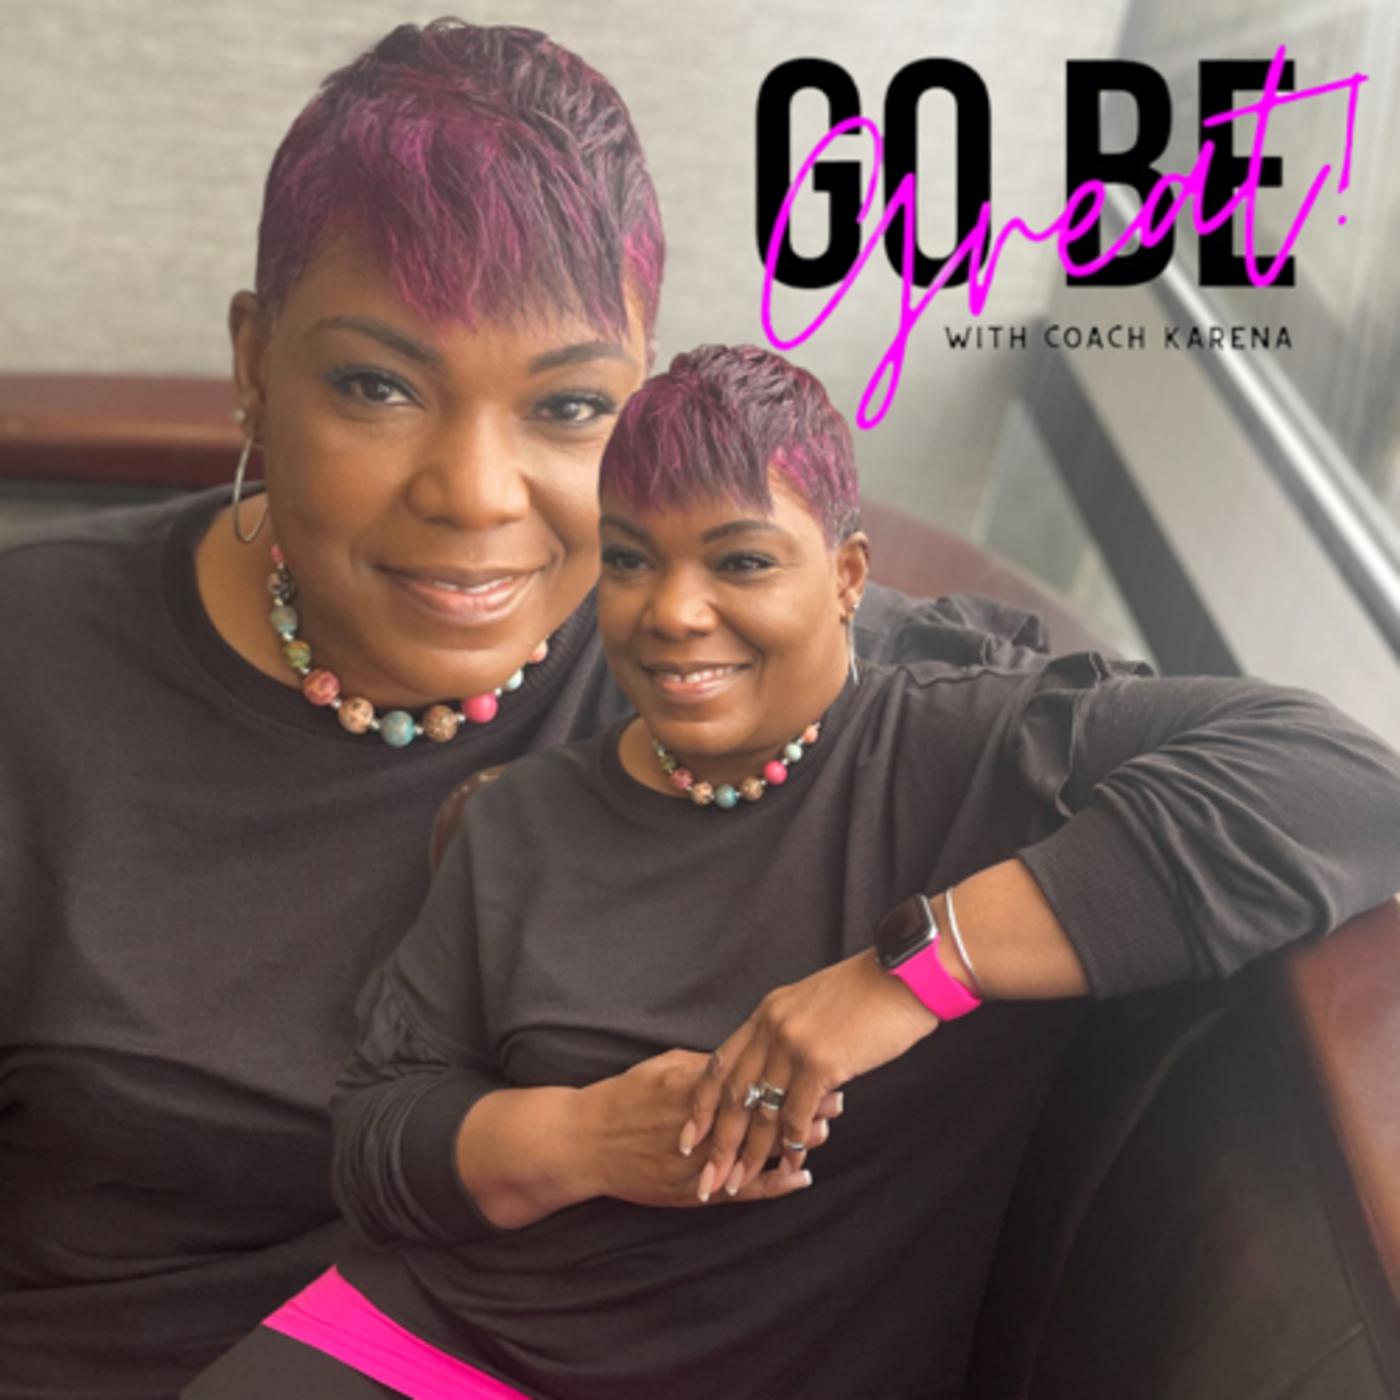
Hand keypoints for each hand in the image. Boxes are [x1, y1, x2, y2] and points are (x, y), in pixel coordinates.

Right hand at [582, 1048, 840, 1208]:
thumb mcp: (665, 1068)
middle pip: (760, 1113)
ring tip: (824, 1130)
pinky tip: (801, 1177)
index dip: (786, 1072)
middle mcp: (700, 1124)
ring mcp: (698, 1160)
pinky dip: (774, 1184)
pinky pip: (741, 1190)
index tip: (816, 1062)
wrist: (585, 1144)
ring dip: (792, 1141)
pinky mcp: (693, 1189)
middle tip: (835, 1096)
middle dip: (798, 1106)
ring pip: (757, 1151)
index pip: (751, 1077)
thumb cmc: (626, 1098)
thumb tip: (746, 1056)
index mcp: (693, 1086)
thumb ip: (708, 1066)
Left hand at [680, 949, 938, 1200]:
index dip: (702, 1104)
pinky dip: (790, 1145)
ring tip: (737, 1183)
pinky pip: (796, 1114)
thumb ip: (788, 1032)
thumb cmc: (867, 992)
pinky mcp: (822, 1063)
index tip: (690, 1135)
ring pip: (761, 1111)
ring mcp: (794, 1046)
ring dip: (749, 1153)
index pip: (720, 1064)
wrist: (904, 975)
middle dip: (718, 1142)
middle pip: (733, 1095)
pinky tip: (789, 1164)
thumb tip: (778, 1066)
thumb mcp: (811, 1004)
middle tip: (706, 1177)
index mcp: (766, 1013)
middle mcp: (772, 1028)